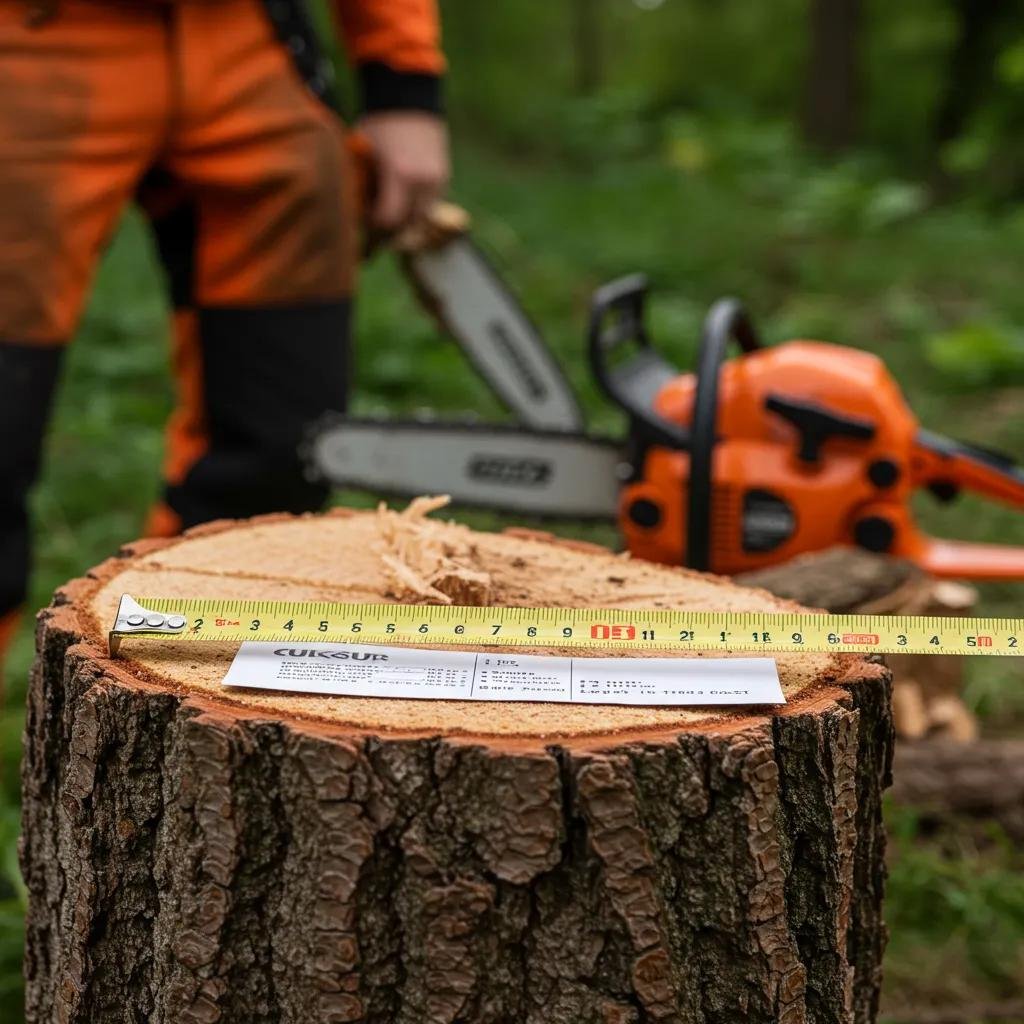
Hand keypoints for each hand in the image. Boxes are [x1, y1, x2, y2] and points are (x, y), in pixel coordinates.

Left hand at [357, 112, 449, 233]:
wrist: (410, 95)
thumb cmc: (379, 123)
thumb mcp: (363, 154)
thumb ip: (362, 185)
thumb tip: (355, 214)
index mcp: (401, 175)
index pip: (389, 220)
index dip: (373, 225)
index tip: (362, 221)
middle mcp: (424, 181)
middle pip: (407, 224)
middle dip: (389, 228)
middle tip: (373, 226)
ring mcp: (437, 180)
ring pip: (420, 217)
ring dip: (404, 220)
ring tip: (387, 214)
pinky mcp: (444, 177)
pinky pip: (429, 205)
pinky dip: (414, 208)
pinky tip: (400, 200)